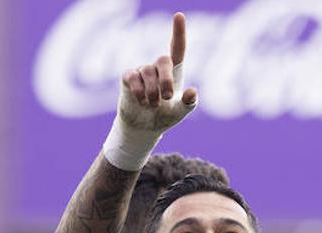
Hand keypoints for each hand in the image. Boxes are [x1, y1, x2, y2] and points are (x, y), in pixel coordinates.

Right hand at [117, 12, 197, 134]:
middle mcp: (157, 67)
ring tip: (152, 104)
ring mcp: (142, 70)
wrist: (144, 127)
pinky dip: (139, 92)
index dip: (178, 32)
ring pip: (148, 73)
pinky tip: (141, 101)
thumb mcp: (179, 112)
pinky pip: (133, 78)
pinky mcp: (128, 77)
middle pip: (163, 61)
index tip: (179, 16)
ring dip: (152, 92)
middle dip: (166, 80)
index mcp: (173, 71)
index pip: (177, 48)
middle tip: (166, 97)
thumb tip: (193, 92)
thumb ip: (188, 103)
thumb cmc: (165, 115)